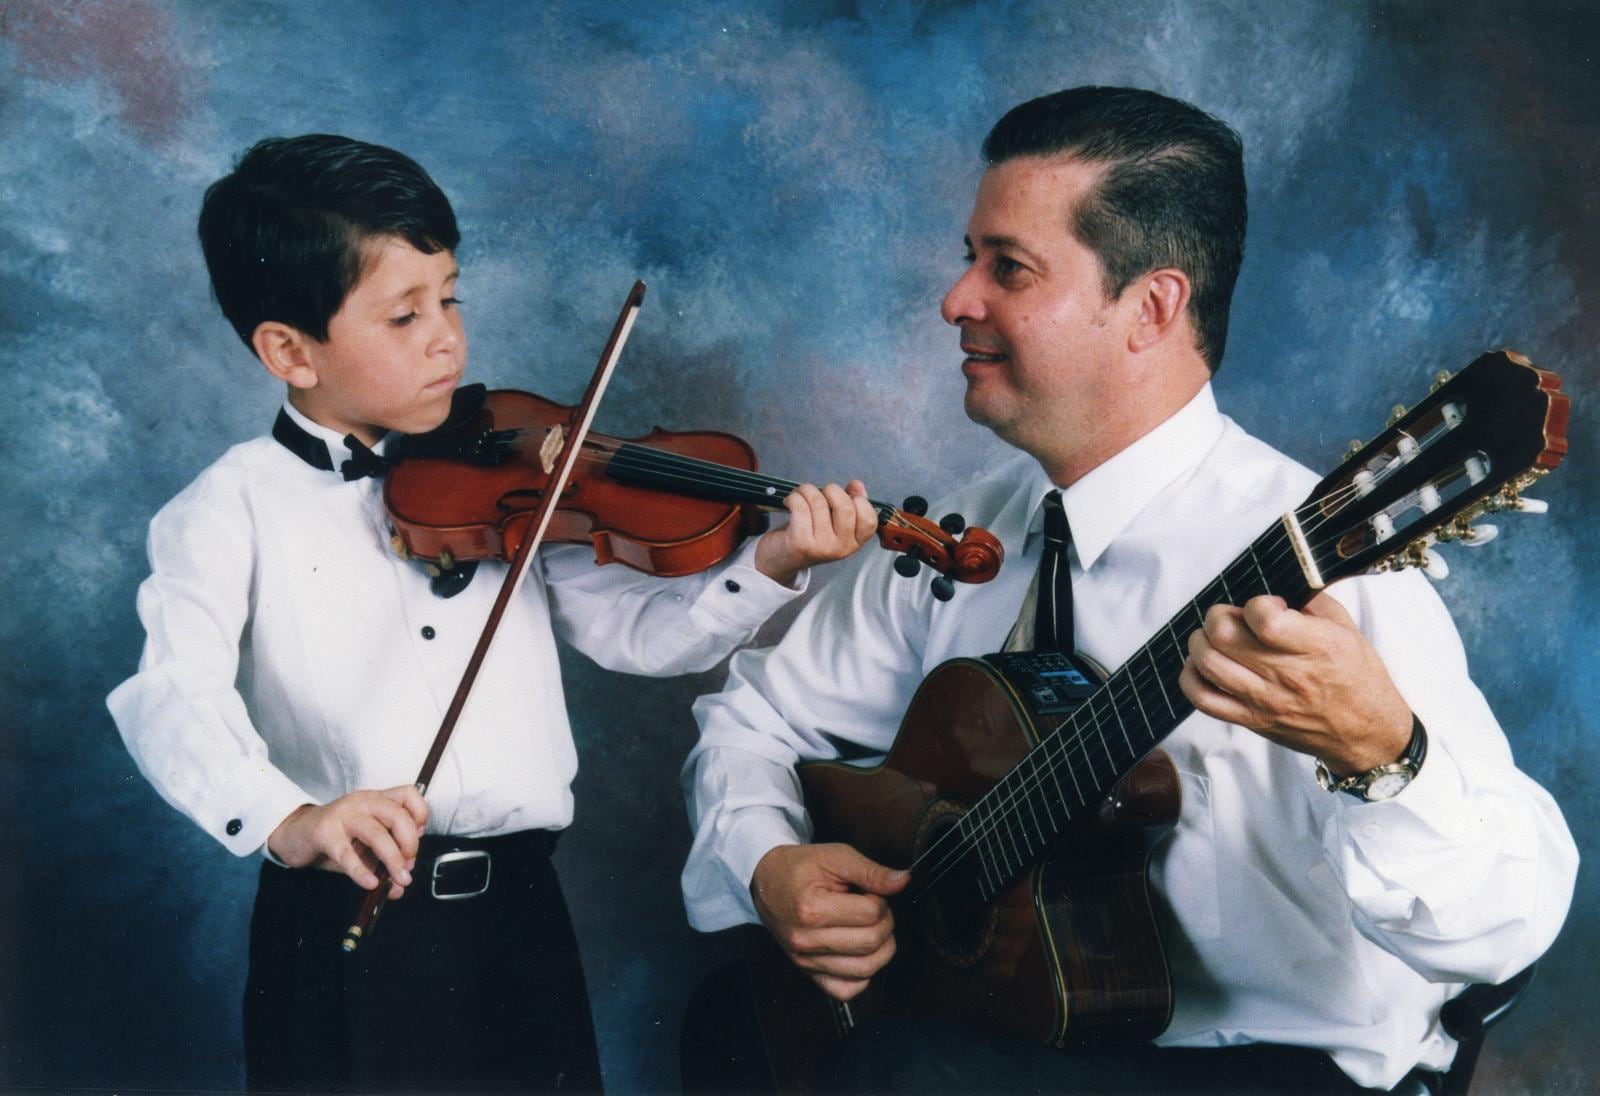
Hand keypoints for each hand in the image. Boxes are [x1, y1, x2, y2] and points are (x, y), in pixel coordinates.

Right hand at [267, 785, 428, 898]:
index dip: (420, 814)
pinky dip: (361, 871)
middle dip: (410, 844)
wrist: (294, 833)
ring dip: (393, 860)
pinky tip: (370, 883)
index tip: (420, 835)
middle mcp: (363, 802)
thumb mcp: (364, 846)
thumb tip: (400, 885)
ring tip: (398, 879)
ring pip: (377, 834)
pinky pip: (347, 854)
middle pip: (398, 816)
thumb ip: (384, 860)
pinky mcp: (325, 832)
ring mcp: (343, 815)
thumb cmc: (335, 837)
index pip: (409, 794)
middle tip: (409, 866)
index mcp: (377, 800)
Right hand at [751, 843, 908, 1000]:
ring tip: (872, 929)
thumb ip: (871, 871)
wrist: (766, 882)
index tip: (872, 892)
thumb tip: (903, 881)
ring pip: (864, 970)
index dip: (881, 900)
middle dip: (885, 923)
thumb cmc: (799, 868)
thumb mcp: (835, 857)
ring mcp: (806, 961)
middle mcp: (806, 940)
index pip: (871, 914)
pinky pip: (846, 991)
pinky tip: (860, 952)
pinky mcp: (808, 973)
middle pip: (871, 942)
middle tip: (875, 909)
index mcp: (811, 909)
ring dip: (881, 949)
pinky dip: (862, 975)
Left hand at [753, 481, 878, 586]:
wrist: (781, 559)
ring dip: (806, 490)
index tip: (844, 495)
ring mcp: (822, 547)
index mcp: (855, 542)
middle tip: (819, 493)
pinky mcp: (801, 542)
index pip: (869, 519)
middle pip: (845, 506)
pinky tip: (790, 502)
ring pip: (819, 502)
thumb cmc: (809, 534)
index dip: (859, 500)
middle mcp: (842, 548)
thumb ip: (849, 502)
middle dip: (831, 490)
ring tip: (800, 495)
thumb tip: (857, 484)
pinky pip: (800, 506)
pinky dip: (794, 497)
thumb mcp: (834, 521)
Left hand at [1177, 594, 1412, 774]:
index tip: (1266, 605)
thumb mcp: (1347, 630)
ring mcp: (1265, 700)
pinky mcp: (1252, 720)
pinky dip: (1191, 677)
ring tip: (1215, 638)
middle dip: (1219, 615)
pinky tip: (1202, 665)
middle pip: (1223, 636)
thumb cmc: (1358, 679)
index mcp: (1316, 647)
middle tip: (1233, 617)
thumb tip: (1279, 584)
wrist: (1367, 732)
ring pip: (1207, 663)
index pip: (1263, 619)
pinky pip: (1203, 699)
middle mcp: (1287, 674)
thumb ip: (1313, 602)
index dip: (1256, 603)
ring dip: (1201, 641)